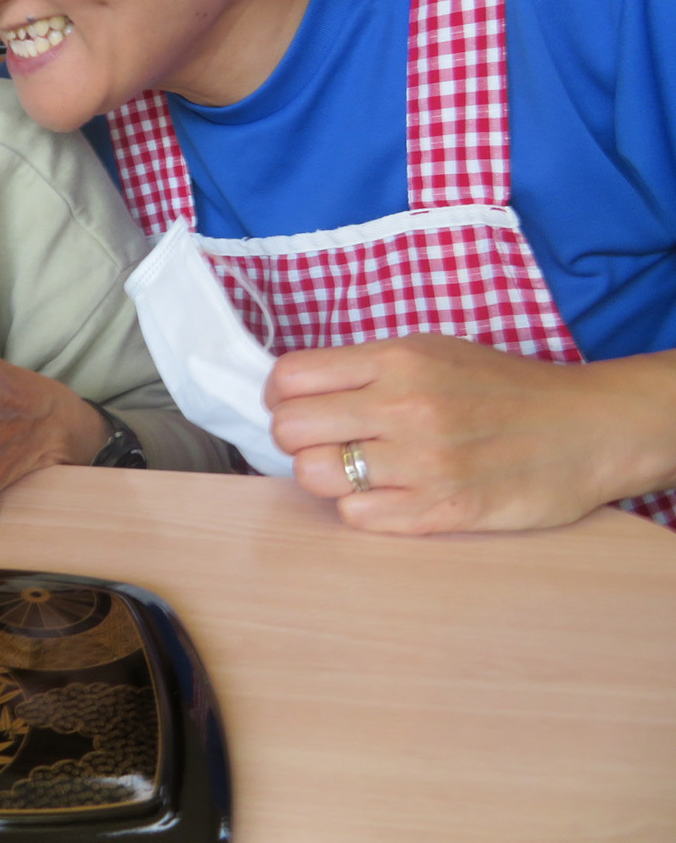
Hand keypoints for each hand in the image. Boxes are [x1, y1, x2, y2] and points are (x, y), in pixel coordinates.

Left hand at [266, 334, 675, 533]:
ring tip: (355, 471)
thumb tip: (293, 391)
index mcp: (397, 359)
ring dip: (325, 476)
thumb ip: (365, 368)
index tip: (296, 405)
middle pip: (290, 429)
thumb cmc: (501, 388)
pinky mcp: (442, 510)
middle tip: (324, 442)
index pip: (290, 377)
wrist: (586, 429)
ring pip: (314, 475)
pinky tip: (388, 495)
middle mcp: (404, 405)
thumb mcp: (432, 352)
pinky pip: (356, 516)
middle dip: (295, 438)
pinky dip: (362, 509)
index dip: (281, 396)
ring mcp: (422, 461)